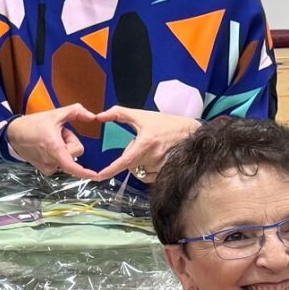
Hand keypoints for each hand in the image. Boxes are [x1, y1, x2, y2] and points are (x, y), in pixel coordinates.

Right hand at [5, 104, 100, 178]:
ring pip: (67, 158)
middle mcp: (51, 160)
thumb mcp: (55, 114)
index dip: (84, 172)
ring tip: (50, 140)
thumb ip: (76, 112)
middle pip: (74, 153)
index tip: (95, 176)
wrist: (14, 134)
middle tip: (59, 133)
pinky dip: (58, 155)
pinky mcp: (45, 169)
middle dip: (70, 142)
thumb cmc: (33, 124)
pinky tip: (48, 147)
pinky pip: (61, 163)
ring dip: (64, 149)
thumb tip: (93, 116)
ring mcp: (47, 167)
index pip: (72, 165)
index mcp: (54, 148)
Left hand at [81, 105, 198, 182]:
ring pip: (138, 170)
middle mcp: (153, 157)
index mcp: (146, 143)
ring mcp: (160, 167)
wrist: (191, 132)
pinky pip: (147, 176)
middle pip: (129, 164)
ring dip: (138, 162)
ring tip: (150, 150)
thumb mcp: (142, 115)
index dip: (110, 170)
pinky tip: (153, 159)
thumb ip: (119, 113)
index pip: (124, 161)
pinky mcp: (165, 173)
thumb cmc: (166, 124)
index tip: (98, 176)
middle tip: (142, 143)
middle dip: (130, 154)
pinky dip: (145, 169)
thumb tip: (99, 115)